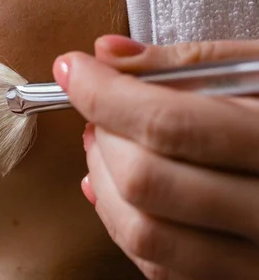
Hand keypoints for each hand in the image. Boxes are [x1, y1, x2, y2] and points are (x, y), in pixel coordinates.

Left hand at [53, 35, 258, 279]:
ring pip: (144, 232)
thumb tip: (106, 53)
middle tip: (95, 107)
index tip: (71, 67)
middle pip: (147, 180)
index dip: (104, 93)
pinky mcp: (238, 278)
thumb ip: (186, 63)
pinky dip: (121, 220)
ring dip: (102, 181)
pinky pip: (160, 264)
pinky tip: (114, 186)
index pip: (168, 124)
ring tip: (104, 142)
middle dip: (103, 136)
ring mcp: (257, 257)